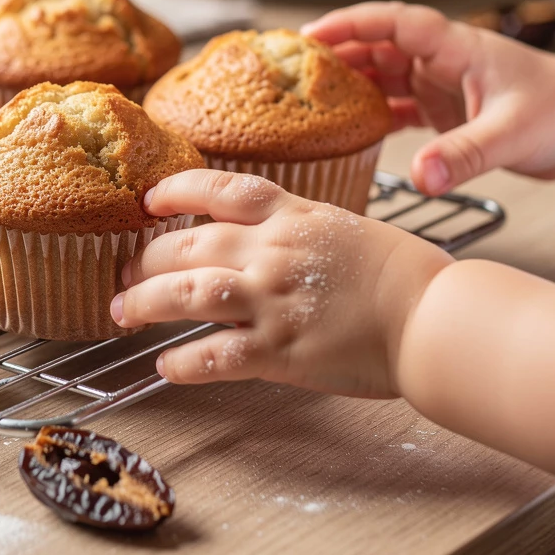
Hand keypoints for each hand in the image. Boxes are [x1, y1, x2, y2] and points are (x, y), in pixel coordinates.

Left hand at [114, 169, 451, 395]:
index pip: (218, 189)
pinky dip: (183, 361)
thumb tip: (258, 238)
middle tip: (124, 273)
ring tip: (120, 313)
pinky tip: (165, 365)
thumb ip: (294, 229)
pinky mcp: (279, 350)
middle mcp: (271, 251)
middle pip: (187, 245)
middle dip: (144, 259)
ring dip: (145, 303)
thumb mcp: (342, 227)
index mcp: (290, 215)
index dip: (175, 191)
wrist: (434, 316)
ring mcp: (271, 299)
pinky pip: (214, 354)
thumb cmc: (401, 271)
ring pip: (187, 294)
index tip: (148, 201)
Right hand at [301, 2, 554, 193]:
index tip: (310, 36)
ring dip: (348, 85)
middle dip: (335, 55)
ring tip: (309, 99)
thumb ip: (463, 155)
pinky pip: (394, 106)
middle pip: (375, 47)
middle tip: (292, 72)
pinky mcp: (443, 110)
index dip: (348, 25)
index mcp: (456, 47)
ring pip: (381, 76)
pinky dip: (369, 114)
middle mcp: (441, 60)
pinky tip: (346, 128)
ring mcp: (440, 84)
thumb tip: (420, 176)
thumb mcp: (511, 134)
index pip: (392, 23)